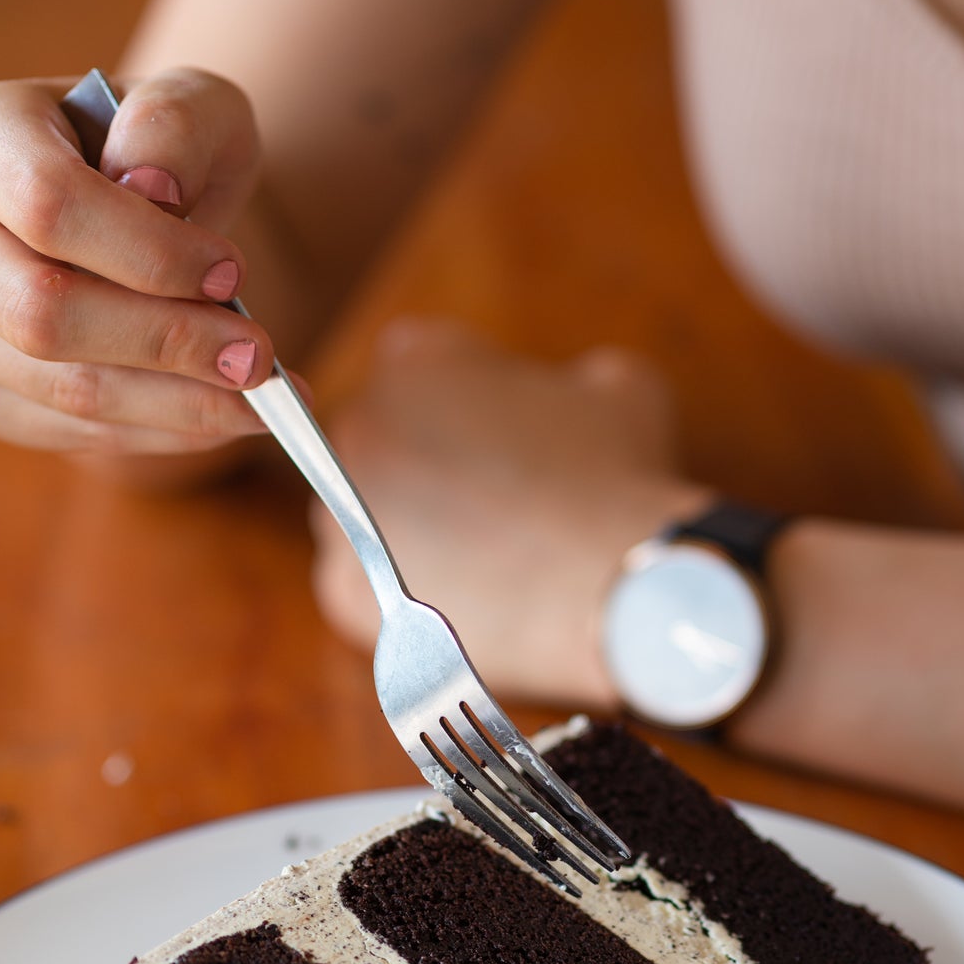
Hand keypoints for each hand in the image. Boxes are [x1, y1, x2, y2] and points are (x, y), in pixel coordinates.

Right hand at [0, 69, 282, 454]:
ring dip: (177, 404)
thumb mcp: (194, 107)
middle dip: (167, 343)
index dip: (147, 252)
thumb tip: (152, 187)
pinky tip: (218, 417)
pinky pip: (65, 433)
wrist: (137, 221)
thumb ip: (175, 123)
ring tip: (262, 398)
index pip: (48, 205)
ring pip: (60, 389)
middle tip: (259, 361)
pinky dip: (158, 432)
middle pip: (42, 313)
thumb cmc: (167, 157)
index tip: (233, 275)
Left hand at [311, 320, 712, 708]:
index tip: (504, 434)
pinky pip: (371, 591)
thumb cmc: (618, 478)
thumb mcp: (620, 388)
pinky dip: (410, 598)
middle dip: (429, 464)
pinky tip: (466, 603)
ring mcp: (342, 514)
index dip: (470, 402)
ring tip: (485, 560)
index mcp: (414, 359)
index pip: (424, 368)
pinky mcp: (346, 593)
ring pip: (369, 519)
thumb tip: (573, 400)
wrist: (606, 588)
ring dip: (411, 531)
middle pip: (385, 443)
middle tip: (495, 500)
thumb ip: (572, 378)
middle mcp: (358, 428)